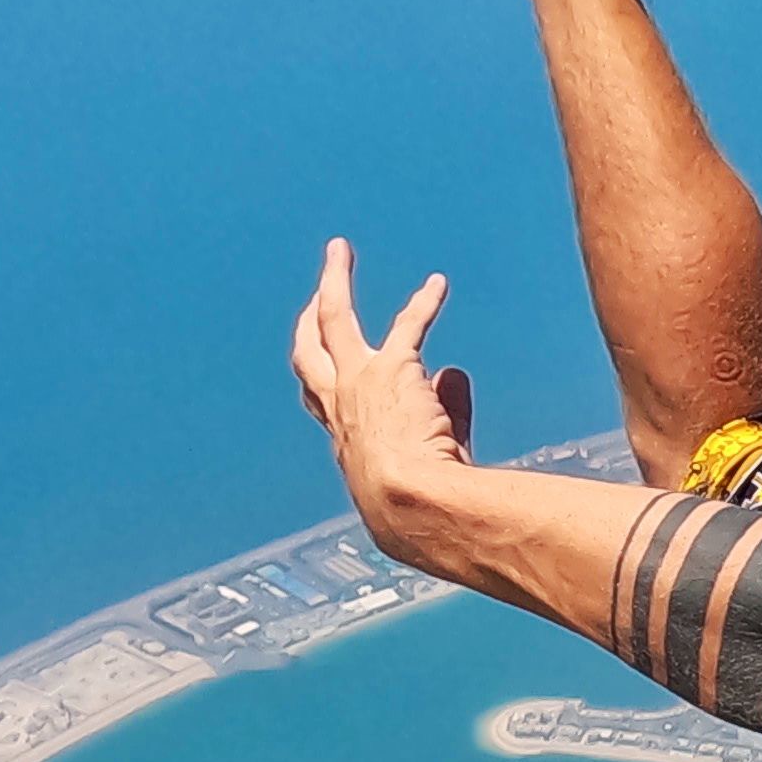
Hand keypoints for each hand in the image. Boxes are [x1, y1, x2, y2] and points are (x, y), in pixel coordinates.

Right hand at [290, 246, 480, 559]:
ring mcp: (358, 384)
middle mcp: (340, 407)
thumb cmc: (416, 510)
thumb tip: (453, 372)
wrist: (409, 507)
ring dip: (334, 282)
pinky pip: (409, 325)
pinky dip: (425, 303)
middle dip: (309, 318)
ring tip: (337, 251)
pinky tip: (438, 284)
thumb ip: (444, 415)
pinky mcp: (391, 369)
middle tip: (316, 292)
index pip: (321, 400)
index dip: (323, 377)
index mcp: (343, 438)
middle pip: (308, 353)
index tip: (330, 364)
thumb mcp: (425, 464)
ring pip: (333, 320)